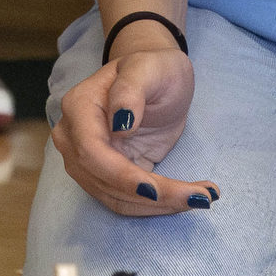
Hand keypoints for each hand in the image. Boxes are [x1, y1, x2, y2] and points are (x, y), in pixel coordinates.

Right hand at [50, 38, 216, 217]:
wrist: (155, 79)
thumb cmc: (153, 68)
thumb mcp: (149, 68)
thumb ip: (131, 89)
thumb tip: (120, 123)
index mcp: (79, 107)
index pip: (92, 152)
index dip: (122, 176)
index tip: (157, 190)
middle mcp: (74, 137)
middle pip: (105, 181)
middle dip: (153, 197)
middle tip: (201, 197)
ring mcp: (86, 160)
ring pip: (116, 198)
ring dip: (159, 206)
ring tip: (202, 196)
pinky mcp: (106, 176)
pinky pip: (126, 200)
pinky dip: (156, 207)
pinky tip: (187, 197)